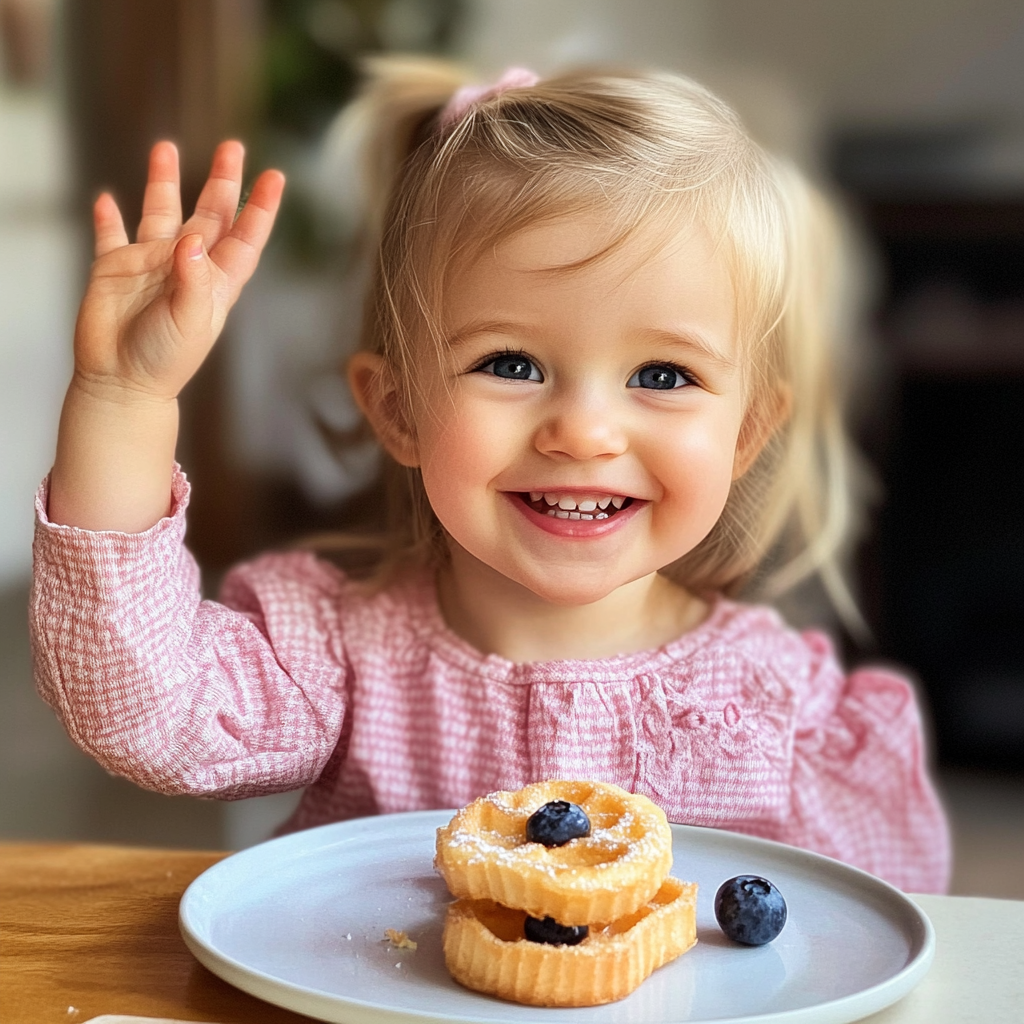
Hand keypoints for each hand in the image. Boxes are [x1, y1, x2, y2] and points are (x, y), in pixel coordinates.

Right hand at [74, 140, 284, 403]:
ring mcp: (149, 264)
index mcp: (216, 281)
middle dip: (221, 182)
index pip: (244, 237)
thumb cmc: (165, 360)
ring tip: (166, 148)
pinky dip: (108, 218)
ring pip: (160, 212)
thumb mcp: (191, 321)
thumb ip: (193, 279)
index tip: (274, 177)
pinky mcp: (113, 269)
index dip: (260, 208)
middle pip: (209, 215)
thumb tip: (191, 239)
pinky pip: (110, 235)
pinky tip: (107, 198)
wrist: (121, 381)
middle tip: (232, 147)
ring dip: (163, 182)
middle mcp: (186, 266)